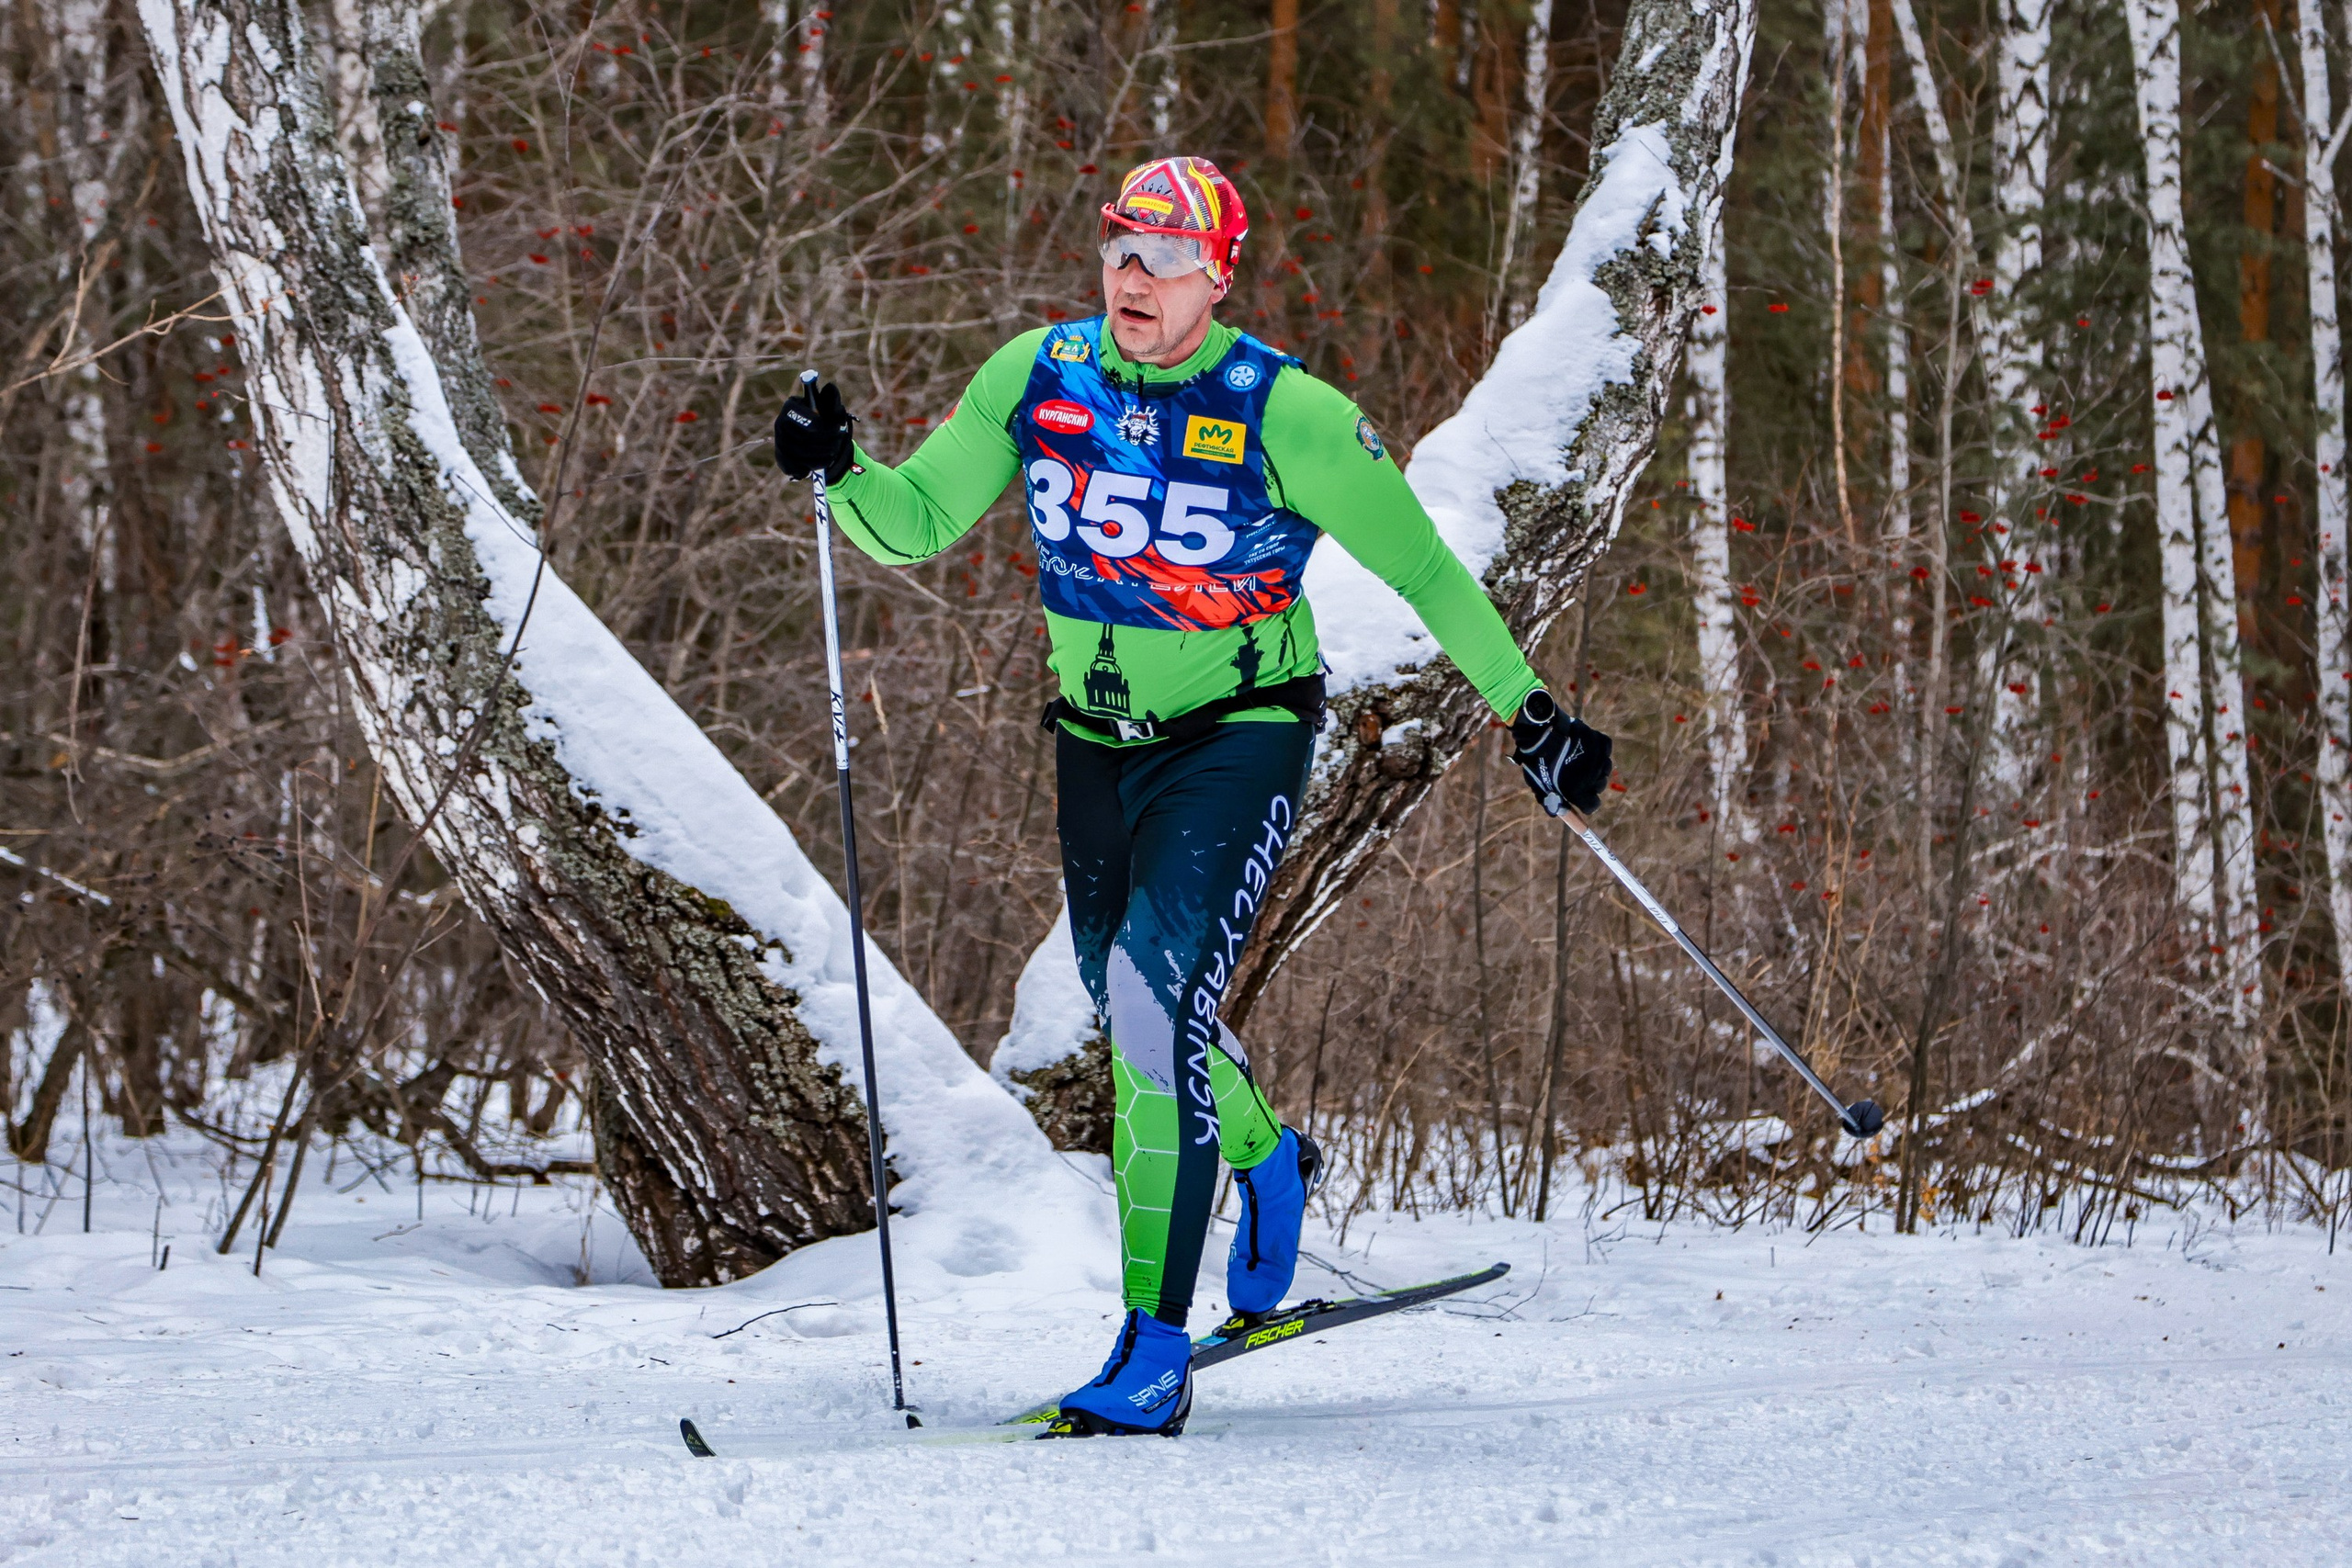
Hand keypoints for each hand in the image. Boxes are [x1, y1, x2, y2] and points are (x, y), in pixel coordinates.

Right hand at [773, 380, 855, 482]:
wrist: (824, 443)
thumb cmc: (828, 420)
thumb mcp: (832, 408)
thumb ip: (832, 398)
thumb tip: (829, 387)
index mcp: (791, 406)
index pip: (799, 415)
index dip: (819, 424)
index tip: (836, 428)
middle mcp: (780, 423)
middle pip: (802, 437)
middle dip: (826, 440)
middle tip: (839, 440)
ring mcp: (779, 442)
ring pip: (801, 453)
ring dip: (823, 453)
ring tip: (834, 450)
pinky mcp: (782, 459)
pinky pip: (798, 466)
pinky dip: (815, 465)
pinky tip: (825, 460)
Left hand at [1508, 689, 1610, 815]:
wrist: (1543, 732)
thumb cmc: (1539, 761)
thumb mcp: (1539, 786)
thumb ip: (1550, 801)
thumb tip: (1558, 813)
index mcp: (1579, 790)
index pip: (1592, 806)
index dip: (1586, 803)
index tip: (1579, 798)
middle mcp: (1593, 777)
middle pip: (1599, 787)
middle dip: (1591, 785)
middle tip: (1577, 777)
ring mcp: (1599, 759)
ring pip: (1605, 770)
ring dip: (1596, 768)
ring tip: (1580, 761)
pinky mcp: (1601, 742)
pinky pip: (1605, 751)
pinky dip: (1599, 752)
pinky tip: (1586, 749)